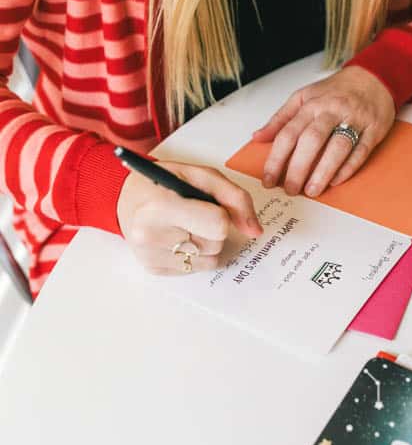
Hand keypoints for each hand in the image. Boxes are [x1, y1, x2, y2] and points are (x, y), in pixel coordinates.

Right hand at [117, 161, 262, 274]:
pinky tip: (177, 237)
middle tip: (191, 212)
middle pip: (216, 243)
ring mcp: (150, 256)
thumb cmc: (163, 183)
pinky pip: (197, 268)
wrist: (123, 197)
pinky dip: (195, 253)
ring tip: (184, 224)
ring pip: (211, 259)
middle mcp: (151, 235)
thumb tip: (254, 230)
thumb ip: (234, 198)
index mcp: (161, 207)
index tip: (207, 204)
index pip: (218, 224)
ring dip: (206, 241)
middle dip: (213, 228)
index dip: (221, 213)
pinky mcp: (153, 269)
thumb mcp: (200, 175)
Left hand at [252, 66, 395, 196]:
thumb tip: (258, 137)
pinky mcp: (373, 129)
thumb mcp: (303, 97)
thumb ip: (281, 119)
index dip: (276, 159)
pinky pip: (360, 151)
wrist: (373, 78)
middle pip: (311, 141)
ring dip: (323, 171)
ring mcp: (354, 120)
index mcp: (311, 104)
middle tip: (290, 189)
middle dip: (298, 169)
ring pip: (337, 147)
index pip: (288, 134)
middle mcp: (331, 111)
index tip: (269, 179)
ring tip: (311, 190)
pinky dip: (348, 168)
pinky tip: (336, 181)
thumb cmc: (336, 90)